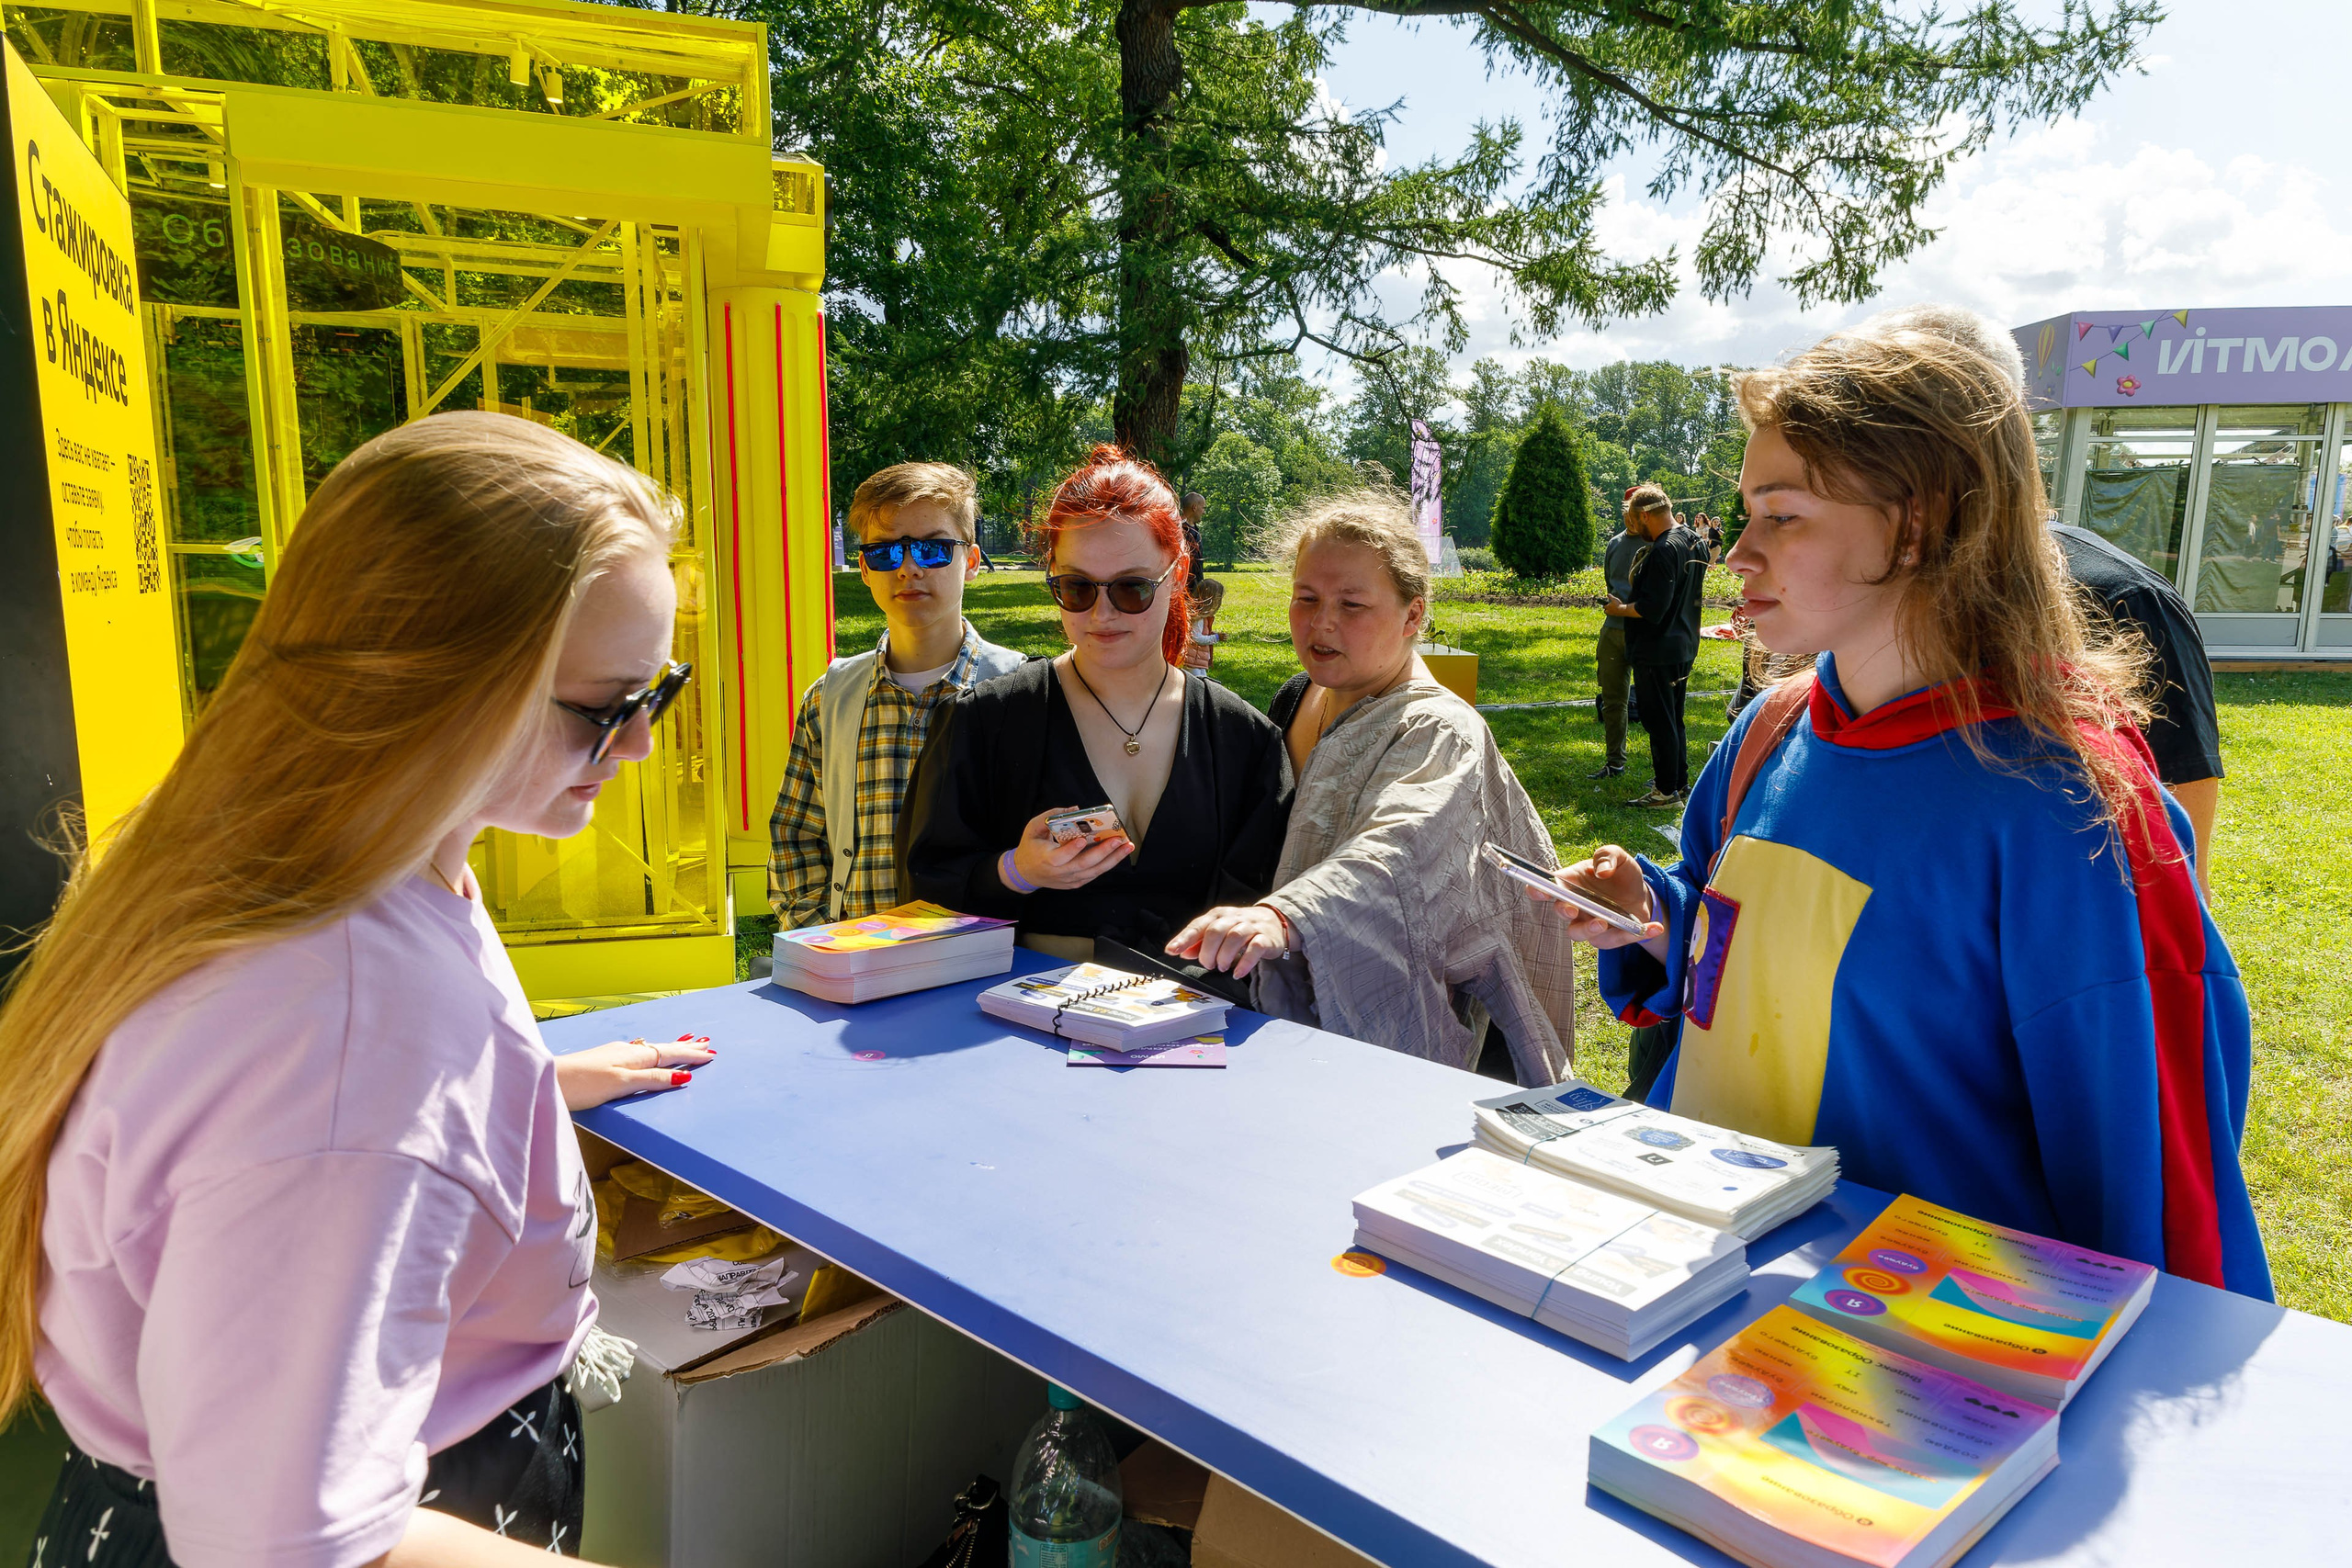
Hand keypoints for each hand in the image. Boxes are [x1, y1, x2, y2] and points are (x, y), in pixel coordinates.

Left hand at [556, 1035, 714, 1110]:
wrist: (546, 1079)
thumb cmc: (582, 1084)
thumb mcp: (621, 1084)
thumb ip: (651, 1079)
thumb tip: (683, 1077)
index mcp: (634, 1056)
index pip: (669, 1054)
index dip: (690, 1055)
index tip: (711, 1053)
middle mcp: (626, 1051)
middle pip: (662, 1047)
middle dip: (685, 1047)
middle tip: (705, 1042)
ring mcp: (614, 1054)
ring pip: (651, 1049)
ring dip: (670, 1047)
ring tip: (685, 1043)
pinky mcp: (604, 1060)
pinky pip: (638, 1052)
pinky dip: (652, 1051)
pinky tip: (647, 1051)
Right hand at [1007, 807, 1131, 891]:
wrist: (1025, 873)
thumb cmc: (1031, 847)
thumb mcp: (1033, 828)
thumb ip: (1050, 816)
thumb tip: (1075, 809)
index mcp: (1045, 859)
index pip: (1059, 857)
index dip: (1071, 850)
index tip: (1082, 839)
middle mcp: (1059, 872)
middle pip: (1084, 864)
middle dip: (1104, 852)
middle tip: (1119, 840)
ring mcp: (1069, 880)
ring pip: (1094, 871)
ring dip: (1113, 859)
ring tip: (1127, 846)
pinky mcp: (1076, 883)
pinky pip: (1094, 874)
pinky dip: (1107, 864)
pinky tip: (1119, 853)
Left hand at [1167, 904, 1290, 978]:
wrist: (1273, 921)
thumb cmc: (1241, 928)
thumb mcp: (1219, 932)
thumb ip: (1199, 943)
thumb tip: (1182, 952)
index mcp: (1218, 915)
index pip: (1198, 925)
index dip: (1184, 939)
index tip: (1171, 950)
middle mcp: (1234, 918)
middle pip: (1216, 931)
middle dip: (1208, 952)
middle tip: (1208, 964)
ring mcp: (1251, 927)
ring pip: (1234, 937)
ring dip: (1224, 956)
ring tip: (1222, 967)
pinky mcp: (1266, 938)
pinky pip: (1255, 948)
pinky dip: (1245, 962)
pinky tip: (1237, 972)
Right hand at [1532, 845, 1667, 959]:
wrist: (1639, 893)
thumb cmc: (1621, 873)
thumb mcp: (1619, 857)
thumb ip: (1608, 855)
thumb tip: (1601, 872)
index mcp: (1570, 883)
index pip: (1546, 887)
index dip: (1537, 889)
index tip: (1538, 890)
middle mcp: (1574, 905)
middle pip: (1561, 912)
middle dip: (1564, 911)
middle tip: (1572, 909)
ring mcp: (1587, 923)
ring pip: (1578, 933)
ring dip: (1588, 930)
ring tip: (1603, 922)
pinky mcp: (1606, 937)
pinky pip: (1614, 940)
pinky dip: (1635, 935)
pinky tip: (1655, 927)